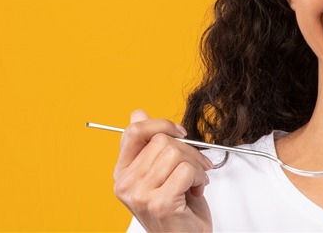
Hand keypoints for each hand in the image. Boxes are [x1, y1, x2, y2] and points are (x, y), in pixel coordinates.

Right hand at [113, 110, 212, 231]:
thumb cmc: (178, 208)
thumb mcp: (162, 172)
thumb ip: (149, 145)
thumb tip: (137, 113)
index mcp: (123, 173)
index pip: (133, 131)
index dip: (161, 124)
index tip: (181, 133)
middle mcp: (126, 184)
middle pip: (162, 140)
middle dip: (189, 150)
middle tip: (197, 168)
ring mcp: (141, 195)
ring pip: (175, 153)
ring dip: (196, 166)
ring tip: (195, 182)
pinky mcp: (160, 203)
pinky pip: (186, 171)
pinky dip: (200, 179)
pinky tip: (197, 192)